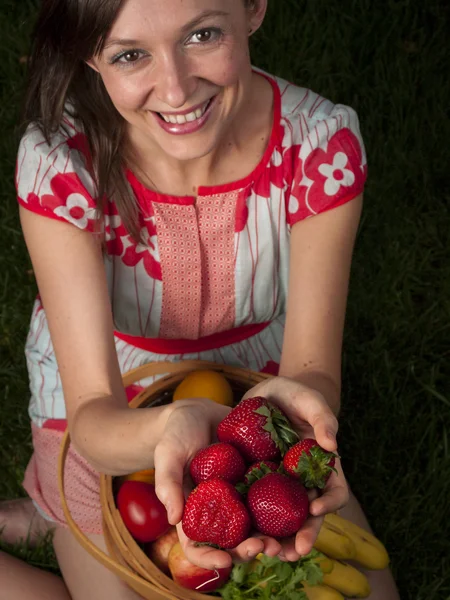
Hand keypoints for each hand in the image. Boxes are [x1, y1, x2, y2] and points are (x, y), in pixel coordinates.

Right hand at [153, 398, 281, 569]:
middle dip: (250, 549)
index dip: (210, 557)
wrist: (200, 411)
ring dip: (272, 536)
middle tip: (266, 547)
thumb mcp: (168, 454)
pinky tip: (299, 506)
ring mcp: (240, 495)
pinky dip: (285, 506)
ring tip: (286, 538)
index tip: (225, 560)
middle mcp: (219, 509)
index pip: (198, 545)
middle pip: (233, 540)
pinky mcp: (257, 478)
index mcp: (194, 511)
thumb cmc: (177, 433)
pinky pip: (272, 495)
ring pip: (257, 524)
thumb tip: (173, 519)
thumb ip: (168, 483)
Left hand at [241, 376, 348, 561]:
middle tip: (291, 553)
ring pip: (280, 519)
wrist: (266, 393)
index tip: (315, 511)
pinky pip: (252, 505)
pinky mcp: (254, 481)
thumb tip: (332, 445)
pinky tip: (238, 534)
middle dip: (301, 537)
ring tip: (265, 553)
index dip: (329, 505)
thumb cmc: (295, 396)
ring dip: (275, 539)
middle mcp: (302, 482)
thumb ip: (323, 418)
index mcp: (322, 467)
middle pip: (307, 516)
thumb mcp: (310, 400)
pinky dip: (249, 522)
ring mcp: (278, 484)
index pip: (334, 492)